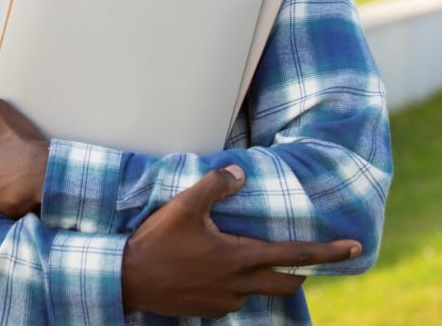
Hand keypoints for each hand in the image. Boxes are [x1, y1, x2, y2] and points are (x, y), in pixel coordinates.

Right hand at [122, 165, 361, 318]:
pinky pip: (235, 298)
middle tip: (306, 259)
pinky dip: (236, 284)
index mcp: (239, 258)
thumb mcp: (185, 205)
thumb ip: (215, 185)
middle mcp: (240, 285)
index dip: (328, 253)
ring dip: (261, 275)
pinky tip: (214, 269)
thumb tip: (238, 173)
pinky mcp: (210, 311)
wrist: (131, 279)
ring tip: (243, 255)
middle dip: (302, 272)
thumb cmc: (158, 240)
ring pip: (258, 290)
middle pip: (287, 284)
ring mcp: (226, 302)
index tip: (354, 248)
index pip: (295, 257)